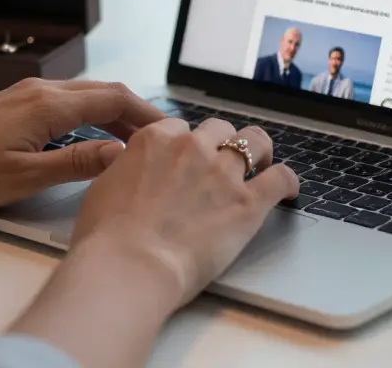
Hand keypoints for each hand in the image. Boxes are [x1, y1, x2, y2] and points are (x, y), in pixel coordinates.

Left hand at [0, 78, 163, 212]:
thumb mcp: (22, 178)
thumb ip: (76, 163)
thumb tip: (121, 153)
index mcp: (48, 106)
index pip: (114, 98)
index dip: (148, 114)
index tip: (173, 132)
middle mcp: (40, 91)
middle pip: (104, 92)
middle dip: (137, 113)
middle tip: (162, 140)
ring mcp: (24, 95)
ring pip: (84, 95)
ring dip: (113, 113)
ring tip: (134, 141)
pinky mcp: (13, 104)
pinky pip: (65, 102)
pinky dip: (89, 114)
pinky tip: (92, 137)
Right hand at [69, 117, 300, 306]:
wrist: (130, 264)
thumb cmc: (107, 236)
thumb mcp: (103, 187)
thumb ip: (125, 169)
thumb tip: (130, 169)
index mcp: (156, 139)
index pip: (180, 127)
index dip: (186, 143)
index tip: (187, 158)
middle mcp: (192, 147)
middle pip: (219, 129)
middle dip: (222, 143)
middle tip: (222, 163)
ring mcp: (223, 172)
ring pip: (255, 143)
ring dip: (259, 152)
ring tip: (262, 163)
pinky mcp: (248, 202)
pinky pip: (280, 178)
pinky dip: (287, 181)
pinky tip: (288, 189)